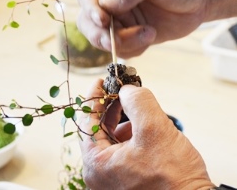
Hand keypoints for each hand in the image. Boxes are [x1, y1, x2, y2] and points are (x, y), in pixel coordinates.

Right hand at [76, 0, 207, 57]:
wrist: (200, 0)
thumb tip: (108, 3)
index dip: (90, 9)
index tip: (104, 20)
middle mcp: (111, 0)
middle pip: (88, 21)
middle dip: (101, 34)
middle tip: (116, 41)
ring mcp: (120, 20)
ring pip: (104, 39)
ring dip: (123, 43)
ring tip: (149, 33)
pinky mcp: (130, 36)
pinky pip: (122, 49)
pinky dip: (134, 48)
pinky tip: (151, 36)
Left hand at [79, 79, 214, 189]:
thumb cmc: (174, 178)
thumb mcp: (155, 129)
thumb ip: (138, 102)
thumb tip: (126, 89)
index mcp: (97, 163)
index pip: (86, 121)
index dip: (93, 98)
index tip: (101, 82)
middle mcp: (99, 171)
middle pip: (97, 127)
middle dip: (110, 105)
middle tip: (119, 89)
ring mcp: (111, 174)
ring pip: (110, 135)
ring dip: (120, 116)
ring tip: (133, 105)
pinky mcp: (124, 174)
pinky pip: (120, 144)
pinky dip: (128, 129)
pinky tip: (140, 124)